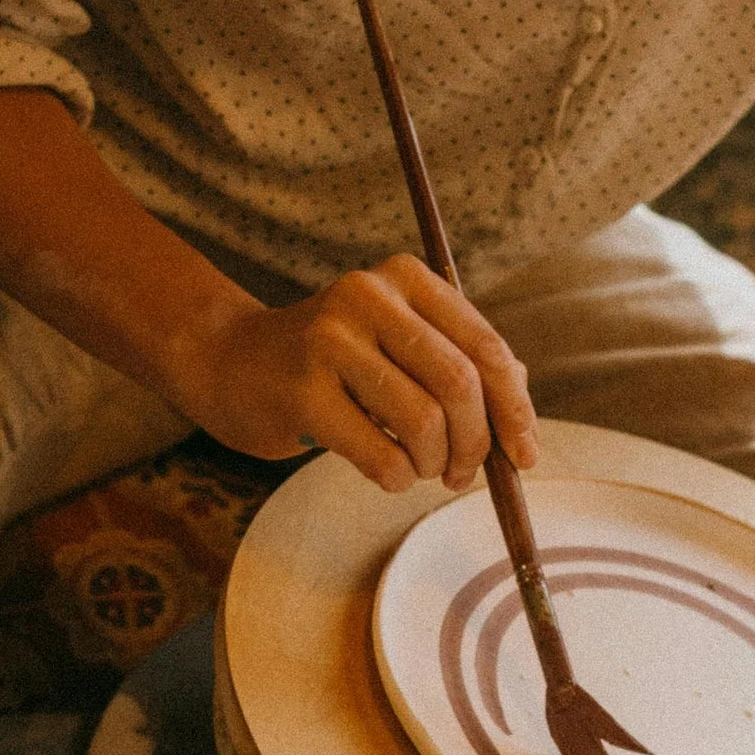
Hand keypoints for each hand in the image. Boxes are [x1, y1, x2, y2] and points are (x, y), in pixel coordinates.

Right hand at [173, 256, 540, 496]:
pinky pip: (380, 454)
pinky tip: (387, 473)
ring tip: (421, 469)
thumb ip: (458, 365)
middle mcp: (368, 296)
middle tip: (464, 473)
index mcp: (405, 277)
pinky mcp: (302, 391)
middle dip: (477, 443)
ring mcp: (330, 341)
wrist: (230, 362)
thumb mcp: (397, 342)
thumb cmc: (332, 362)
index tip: (524, 454)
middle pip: (459, 383)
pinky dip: (397, 478)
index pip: (485, 346)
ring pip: (423, 422)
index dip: (514, 408)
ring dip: (433, 464)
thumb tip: (519, 426)